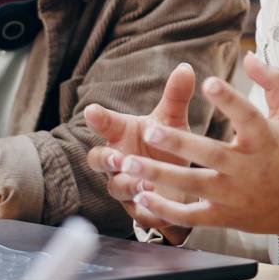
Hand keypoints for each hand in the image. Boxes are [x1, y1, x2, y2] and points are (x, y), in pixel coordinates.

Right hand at [86, 64, 198, 242]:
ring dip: (127, 185)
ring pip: (116, 187)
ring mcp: (125, 185)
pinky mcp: (139, 209)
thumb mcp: (173, 121)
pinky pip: (136, 212)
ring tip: (144, 184)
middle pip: (98, 159)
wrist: (182, 182)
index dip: (98, 118)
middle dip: (105, 159)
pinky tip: (156, 207)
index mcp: (122, 134)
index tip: (92, 110)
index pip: (105, 124)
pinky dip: (145, 210)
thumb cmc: (168, 145)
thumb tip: (186, 68)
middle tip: (117, 157)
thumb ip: (176, 97)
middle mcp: (118, 160)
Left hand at [121, 53, 278, 262]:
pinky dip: (166, 209)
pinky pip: (192, 216)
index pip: (247, 116)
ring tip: (128, 164)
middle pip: (210, 154)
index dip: (229, 99)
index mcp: (265, 140)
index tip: (208, 81)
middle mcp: (248, 168)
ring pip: (192, 185)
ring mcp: (234, 195)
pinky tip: (142, 196)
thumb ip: (273, 83)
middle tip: (150, 131)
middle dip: (179, 144)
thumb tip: (250, 56)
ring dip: (159, 175)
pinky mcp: (224, 216)